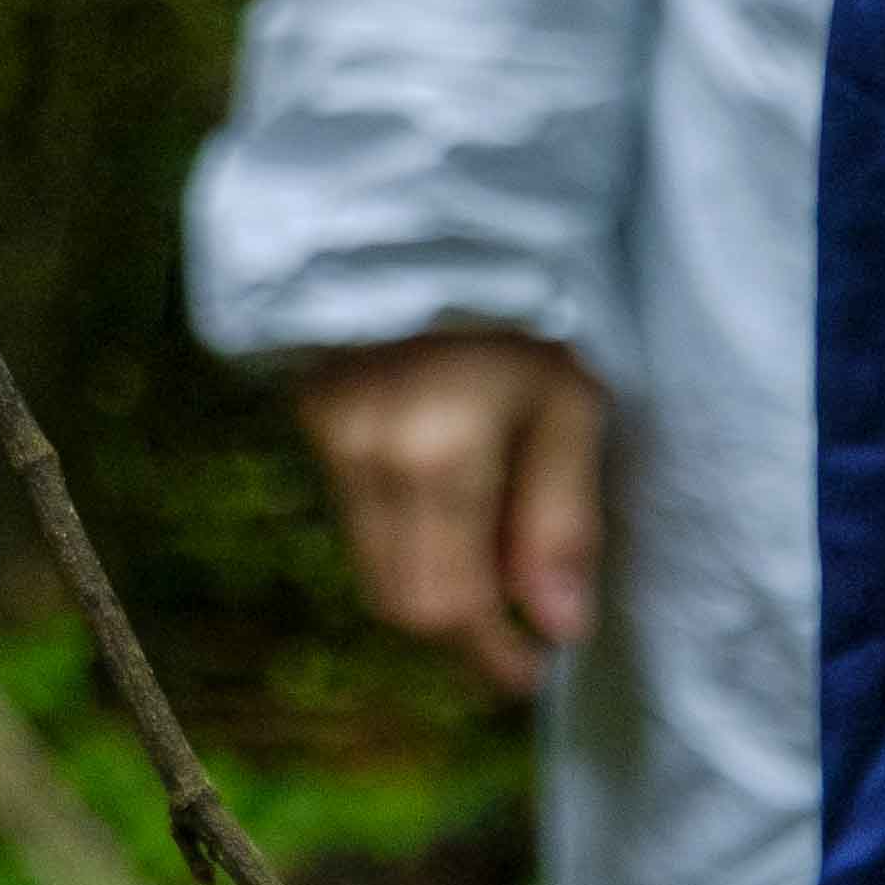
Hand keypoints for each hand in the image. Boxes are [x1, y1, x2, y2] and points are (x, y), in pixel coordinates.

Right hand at [295, 329, 605, 698]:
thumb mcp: (571, 405)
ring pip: (372, 561)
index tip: (536, 669)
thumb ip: (560, 520)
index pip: (452, 606)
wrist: (433, 215)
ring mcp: (330, 435)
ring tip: (496, 560)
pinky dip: (405, 534)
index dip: (494, 657)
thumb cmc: (525, 309)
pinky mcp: (314, 415)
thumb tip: (556, 627)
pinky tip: (452, 499)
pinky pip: (356, 512)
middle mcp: (367, 456)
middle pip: (401, 599)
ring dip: (432, 586)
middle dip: (463, 633)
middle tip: (523, 629)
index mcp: (438, 455)